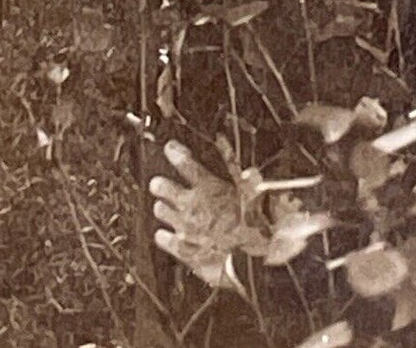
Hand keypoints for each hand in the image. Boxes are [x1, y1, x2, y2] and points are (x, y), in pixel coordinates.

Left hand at [149, 140, 264, 290]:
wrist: (251, 266)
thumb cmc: (254, 230)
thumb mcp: (255, 198)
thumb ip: (248, 178)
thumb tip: (248, 167)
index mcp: (208, 188)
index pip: (184, 163)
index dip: (174, 152)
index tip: (170, 148)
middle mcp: (191, 205)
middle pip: (161, 186)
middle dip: (161, 184)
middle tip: (162, 184)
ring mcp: (184, 227)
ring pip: (160, 210)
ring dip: (164, 208)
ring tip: (168, 209)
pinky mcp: (183, 249)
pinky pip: (162, 238)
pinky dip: (163, 236)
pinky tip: (167, 234)